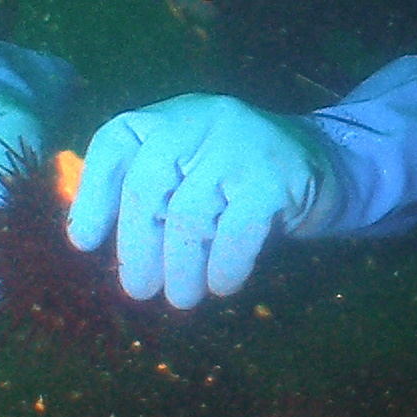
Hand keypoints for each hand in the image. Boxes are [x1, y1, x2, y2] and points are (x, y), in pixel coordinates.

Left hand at [68, 94, 339, 308]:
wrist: (332, 166)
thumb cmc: (242, 183)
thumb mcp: (192, 175)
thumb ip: (149, 196)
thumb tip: (85, 239)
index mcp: (170, 117)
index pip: (117, 142)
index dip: (94, 193)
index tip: (85, 243)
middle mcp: (201, 119)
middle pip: (147, 184)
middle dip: (136, 245)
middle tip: (138, 289)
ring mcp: (241, 142)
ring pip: (189, 214)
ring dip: (181, 267)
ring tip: (182, 298)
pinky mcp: (276, 174)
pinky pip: (237, 230)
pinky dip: (225, 264)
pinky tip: (222, 285)